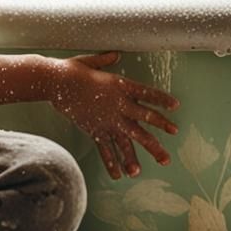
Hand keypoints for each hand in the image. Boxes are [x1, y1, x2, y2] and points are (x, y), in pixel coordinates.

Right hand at [50, 52, 178, 179]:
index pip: (148, 94)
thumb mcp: (92, 62)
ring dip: (135, 157)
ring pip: (127, 141)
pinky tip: (119, 175)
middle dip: (161, 128)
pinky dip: (112, 163)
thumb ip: (106, 61)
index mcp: (121, 86)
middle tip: (174, 134)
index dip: (162, 100)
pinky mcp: (94, 130)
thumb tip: (115, 55)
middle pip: (145, 120)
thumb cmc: (73, 70)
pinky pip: (105, 149)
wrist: (55, 82)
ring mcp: (107, 120)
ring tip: (142, 171)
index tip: (176, 106)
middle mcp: (118, 105)